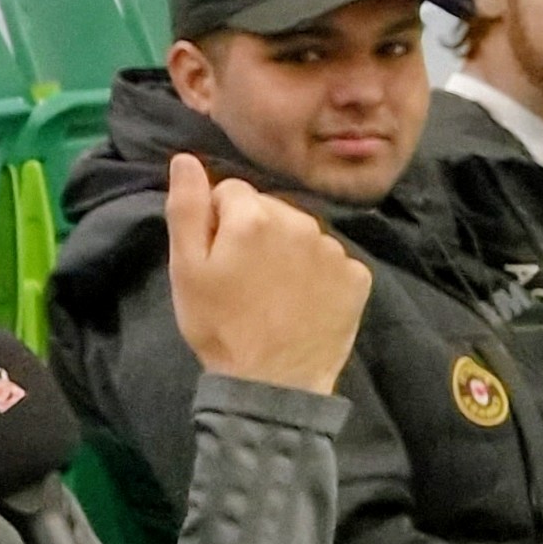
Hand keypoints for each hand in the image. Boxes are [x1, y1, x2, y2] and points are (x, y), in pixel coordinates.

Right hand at [165, 151, 370, 395]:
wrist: (272, 385)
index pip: (229, 191)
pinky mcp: (358, 276)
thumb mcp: (185, 269)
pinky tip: (301, 301)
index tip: (214, 257)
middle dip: (253, 231)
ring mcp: (333, 249)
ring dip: (285, 250)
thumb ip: (185, 207)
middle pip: (268, 208)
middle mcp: (300, 221)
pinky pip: (330, 259)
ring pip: (300, 232)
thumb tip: (185, 158)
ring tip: (272, 291)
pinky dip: (316, 273)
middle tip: (241, 277)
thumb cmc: (218, 326)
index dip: (216, 221)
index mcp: (253, 216)